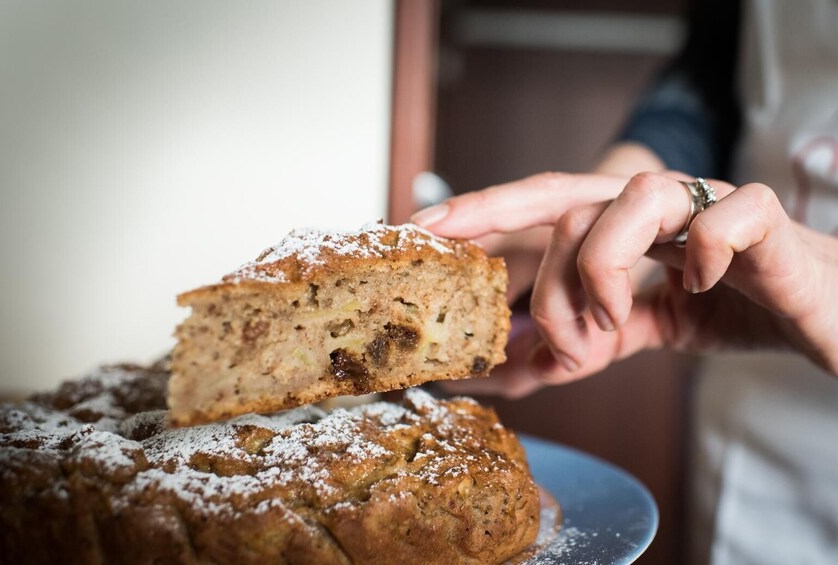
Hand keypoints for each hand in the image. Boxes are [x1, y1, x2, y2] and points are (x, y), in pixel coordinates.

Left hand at [414, 172, 837, 396]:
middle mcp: (656, 204)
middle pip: (570, 196)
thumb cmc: (730, 306)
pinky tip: (696, 285)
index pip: (541, 204)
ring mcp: (707, 202)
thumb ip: (577, 345)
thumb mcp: (637, 332)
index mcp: (623, 224)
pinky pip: (721, 217)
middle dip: (525, 249)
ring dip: (607, 270)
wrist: (822, 311)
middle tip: (514, 309)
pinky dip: (699, 253)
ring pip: (635, 198)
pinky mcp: (763, 219)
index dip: (482, 208)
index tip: (423, 225)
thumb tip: (504, 372)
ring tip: (615, 321)